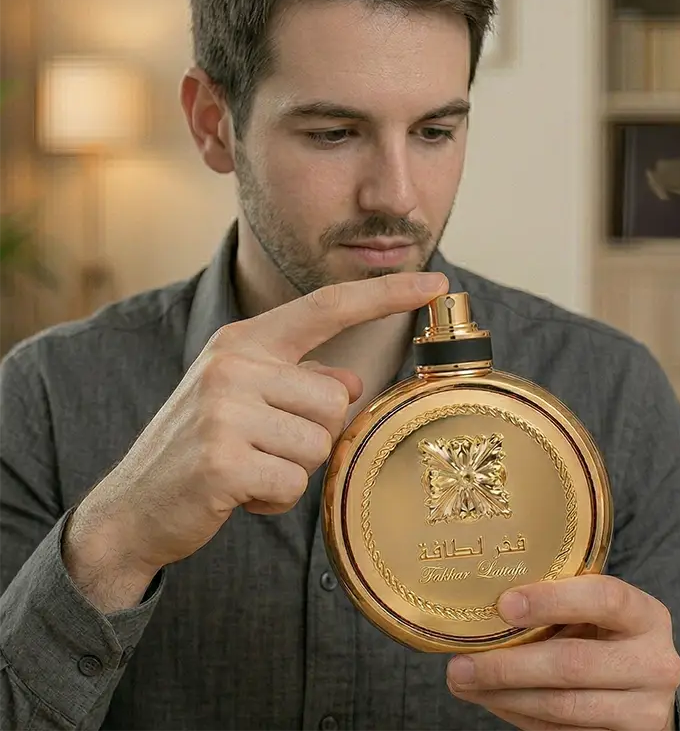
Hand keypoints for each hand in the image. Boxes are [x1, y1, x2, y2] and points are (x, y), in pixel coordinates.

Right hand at [63, 271, 447, 608]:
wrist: (133, 505)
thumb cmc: (201, 446)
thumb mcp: (245, 398)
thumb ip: (300, 381)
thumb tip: (353, 380)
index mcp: (245, 342)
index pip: (327, 307)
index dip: (385, 294)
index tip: (435, 283)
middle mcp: (234, 365)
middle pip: (336, 399)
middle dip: (313, 435)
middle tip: (265, 448)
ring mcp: (224, 410)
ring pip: (319, 444)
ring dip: (293, 470)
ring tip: (249, 469)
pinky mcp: (221, 460)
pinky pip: (294, 486)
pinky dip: (274, 501)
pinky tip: (239, 494)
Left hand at [446, 575, 679, 730]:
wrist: (647, 683)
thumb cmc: (607, 632)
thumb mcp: (596, 608)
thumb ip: (559, 600)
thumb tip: (485, 601)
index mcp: (646, 615)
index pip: (603, 598)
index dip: (551, 601)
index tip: (503, 605)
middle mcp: (655, 662)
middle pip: (573, 663)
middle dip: (509, 665)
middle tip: (461, 663)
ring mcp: (645, 710)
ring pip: (563, 706)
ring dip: (505, 696)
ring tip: (465, 682)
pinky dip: (521, 716)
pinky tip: (493, 699)